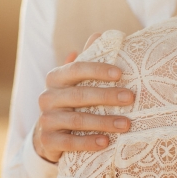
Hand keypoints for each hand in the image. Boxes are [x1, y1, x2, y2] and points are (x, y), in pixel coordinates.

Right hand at [33, 34, 134, 162]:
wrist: (50, 135)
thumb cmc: (73, 103)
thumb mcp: (78, 82)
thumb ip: (88, 60)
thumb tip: (100, 34)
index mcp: (55, 78)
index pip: (76, 69)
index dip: (97, 70)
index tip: (120, 74)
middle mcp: (47, 97)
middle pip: (79, 95)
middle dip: (106, 96)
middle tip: (131, 98)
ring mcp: (45, 120)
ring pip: (76, 120)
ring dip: (103, 122)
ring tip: (126, 124)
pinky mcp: (47, 141)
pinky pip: (69, 143)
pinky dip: (88, 142)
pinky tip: (106, 142)